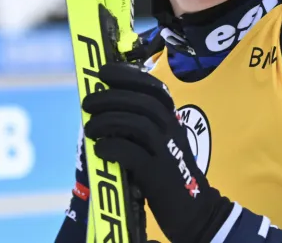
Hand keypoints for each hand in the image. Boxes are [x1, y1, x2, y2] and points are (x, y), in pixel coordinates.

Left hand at [82, 62, 231, 242]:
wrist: (195, 211)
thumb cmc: (169, 172)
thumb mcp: (160, 141)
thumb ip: (139, 123)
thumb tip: (103, 106)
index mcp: (172, 118)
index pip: (152, 86)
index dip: (127, 75)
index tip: (103, 71)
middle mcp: (172, 129)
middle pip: (141, 102)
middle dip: (110, 97)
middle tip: (86, 102)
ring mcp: (167, 151)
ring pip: (137, 124)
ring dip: (108, 121)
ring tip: (89, 129)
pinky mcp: (159, 175)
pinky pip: (132, 153)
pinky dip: (113, 147)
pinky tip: (100, 149)